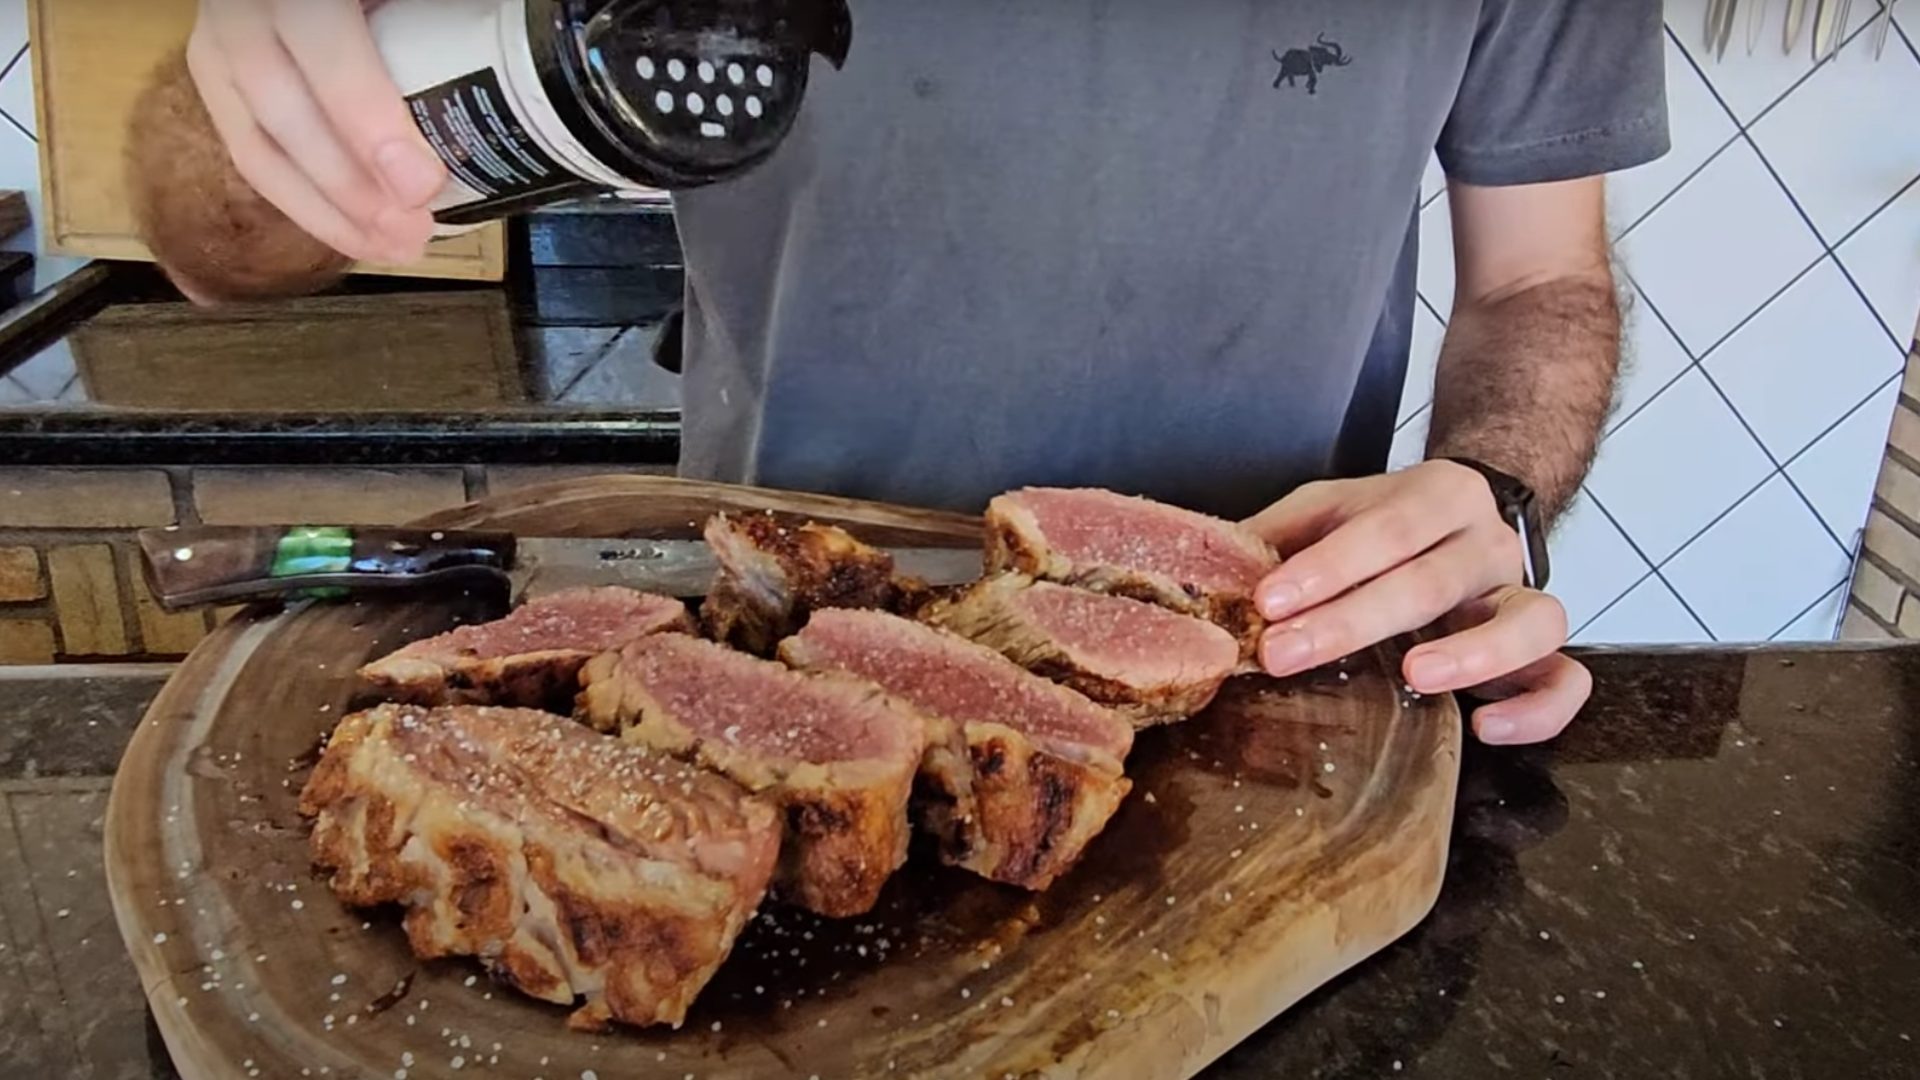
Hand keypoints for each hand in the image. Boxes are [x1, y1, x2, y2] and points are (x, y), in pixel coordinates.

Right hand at [187, 0, 444, 263]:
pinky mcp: (219, 82)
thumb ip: (441, 25)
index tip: (421, 185)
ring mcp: (220, 50)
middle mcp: (241, 15)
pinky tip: (357, 234)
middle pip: (283, 115)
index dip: (367, 119)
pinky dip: (308, 203)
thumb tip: (489, 92)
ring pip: (257, 150)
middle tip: (412, 234)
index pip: (320, 48)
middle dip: (351, 189)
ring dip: (327, 214)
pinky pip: (253, 155)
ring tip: (391, 249)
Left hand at [1245, 460, 1590, 744]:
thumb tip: (1207, 571)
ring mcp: (1522, 597)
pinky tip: (1485, 730)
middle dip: (1354, 620)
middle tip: (1286, 653)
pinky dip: (1539, 709)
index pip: (1385, 527)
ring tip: (1412, 676)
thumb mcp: (1329, 510)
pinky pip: (1566, 680)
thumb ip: (1279, 536)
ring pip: (1531, 621)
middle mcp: (1488, 544)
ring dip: (1473, 652)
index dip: (1327, 568)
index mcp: (1436, 497)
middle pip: (1434, 580)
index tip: (1268, 602)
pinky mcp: (1544, 653)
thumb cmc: (1384, 525)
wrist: (1466, 516)